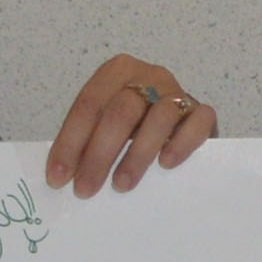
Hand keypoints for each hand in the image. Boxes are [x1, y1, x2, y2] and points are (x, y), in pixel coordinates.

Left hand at [47, 57, 217, 196]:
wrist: (177, 120)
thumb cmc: (134, 123)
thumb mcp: (105, 122)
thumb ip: (87, 139)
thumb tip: (62, 175)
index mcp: (116, 72)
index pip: (89, 105)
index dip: (70, 141)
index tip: (58, 177)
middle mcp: (148, 76)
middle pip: (121, 112)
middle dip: (99, 154)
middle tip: (86, 189)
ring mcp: (177, 92)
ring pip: (158, 118)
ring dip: (136, 155)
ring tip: (121, 185)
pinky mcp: (202, 112)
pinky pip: (197, 122)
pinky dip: (182, 143)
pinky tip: (166, 163)